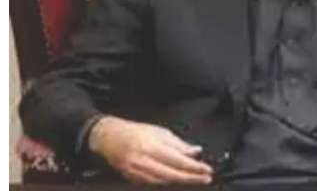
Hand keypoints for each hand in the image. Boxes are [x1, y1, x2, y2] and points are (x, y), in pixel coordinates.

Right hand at [88, 116, 213, 184]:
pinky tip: (176, 180)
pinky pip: (153, 184)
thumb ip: (178, 143)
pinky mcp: (133, 178)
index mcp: (151, 146)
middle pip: (172, 174)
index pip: (178, 159)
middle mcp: (143, 160)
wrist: (109, 137)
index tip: (207, 169)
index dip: (194, 167)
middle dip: (191, 178)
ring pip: (163, 181)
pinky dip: (166, 183)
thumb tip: (195, 151)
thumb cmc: (134, 132)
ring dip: (180, 181)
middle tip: (205, 178)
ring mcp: (137, 171)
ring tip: (194, 179)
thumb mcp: (159, 131)